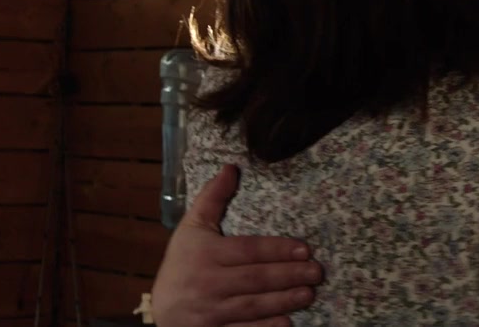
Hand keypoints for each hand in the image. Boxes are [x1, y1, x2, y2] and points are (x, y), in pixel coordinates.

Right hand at [152, 164, 322, 326]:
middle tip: (316, 272)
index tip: (305, 250)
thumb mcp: (192, 227)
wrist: (161, 308)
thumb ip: (212, 198)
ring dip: (283, 301)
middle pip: (255, 278)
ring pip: (252, 305)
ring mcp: (210, 311)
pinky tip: (287, 322)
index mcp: (206, 253)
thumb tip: (232, 168)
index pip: (248, 251)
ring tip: (309, 294)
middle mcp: (208, 282)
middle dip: (288, 275)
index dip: (277, 250)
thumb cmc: (182, 262)